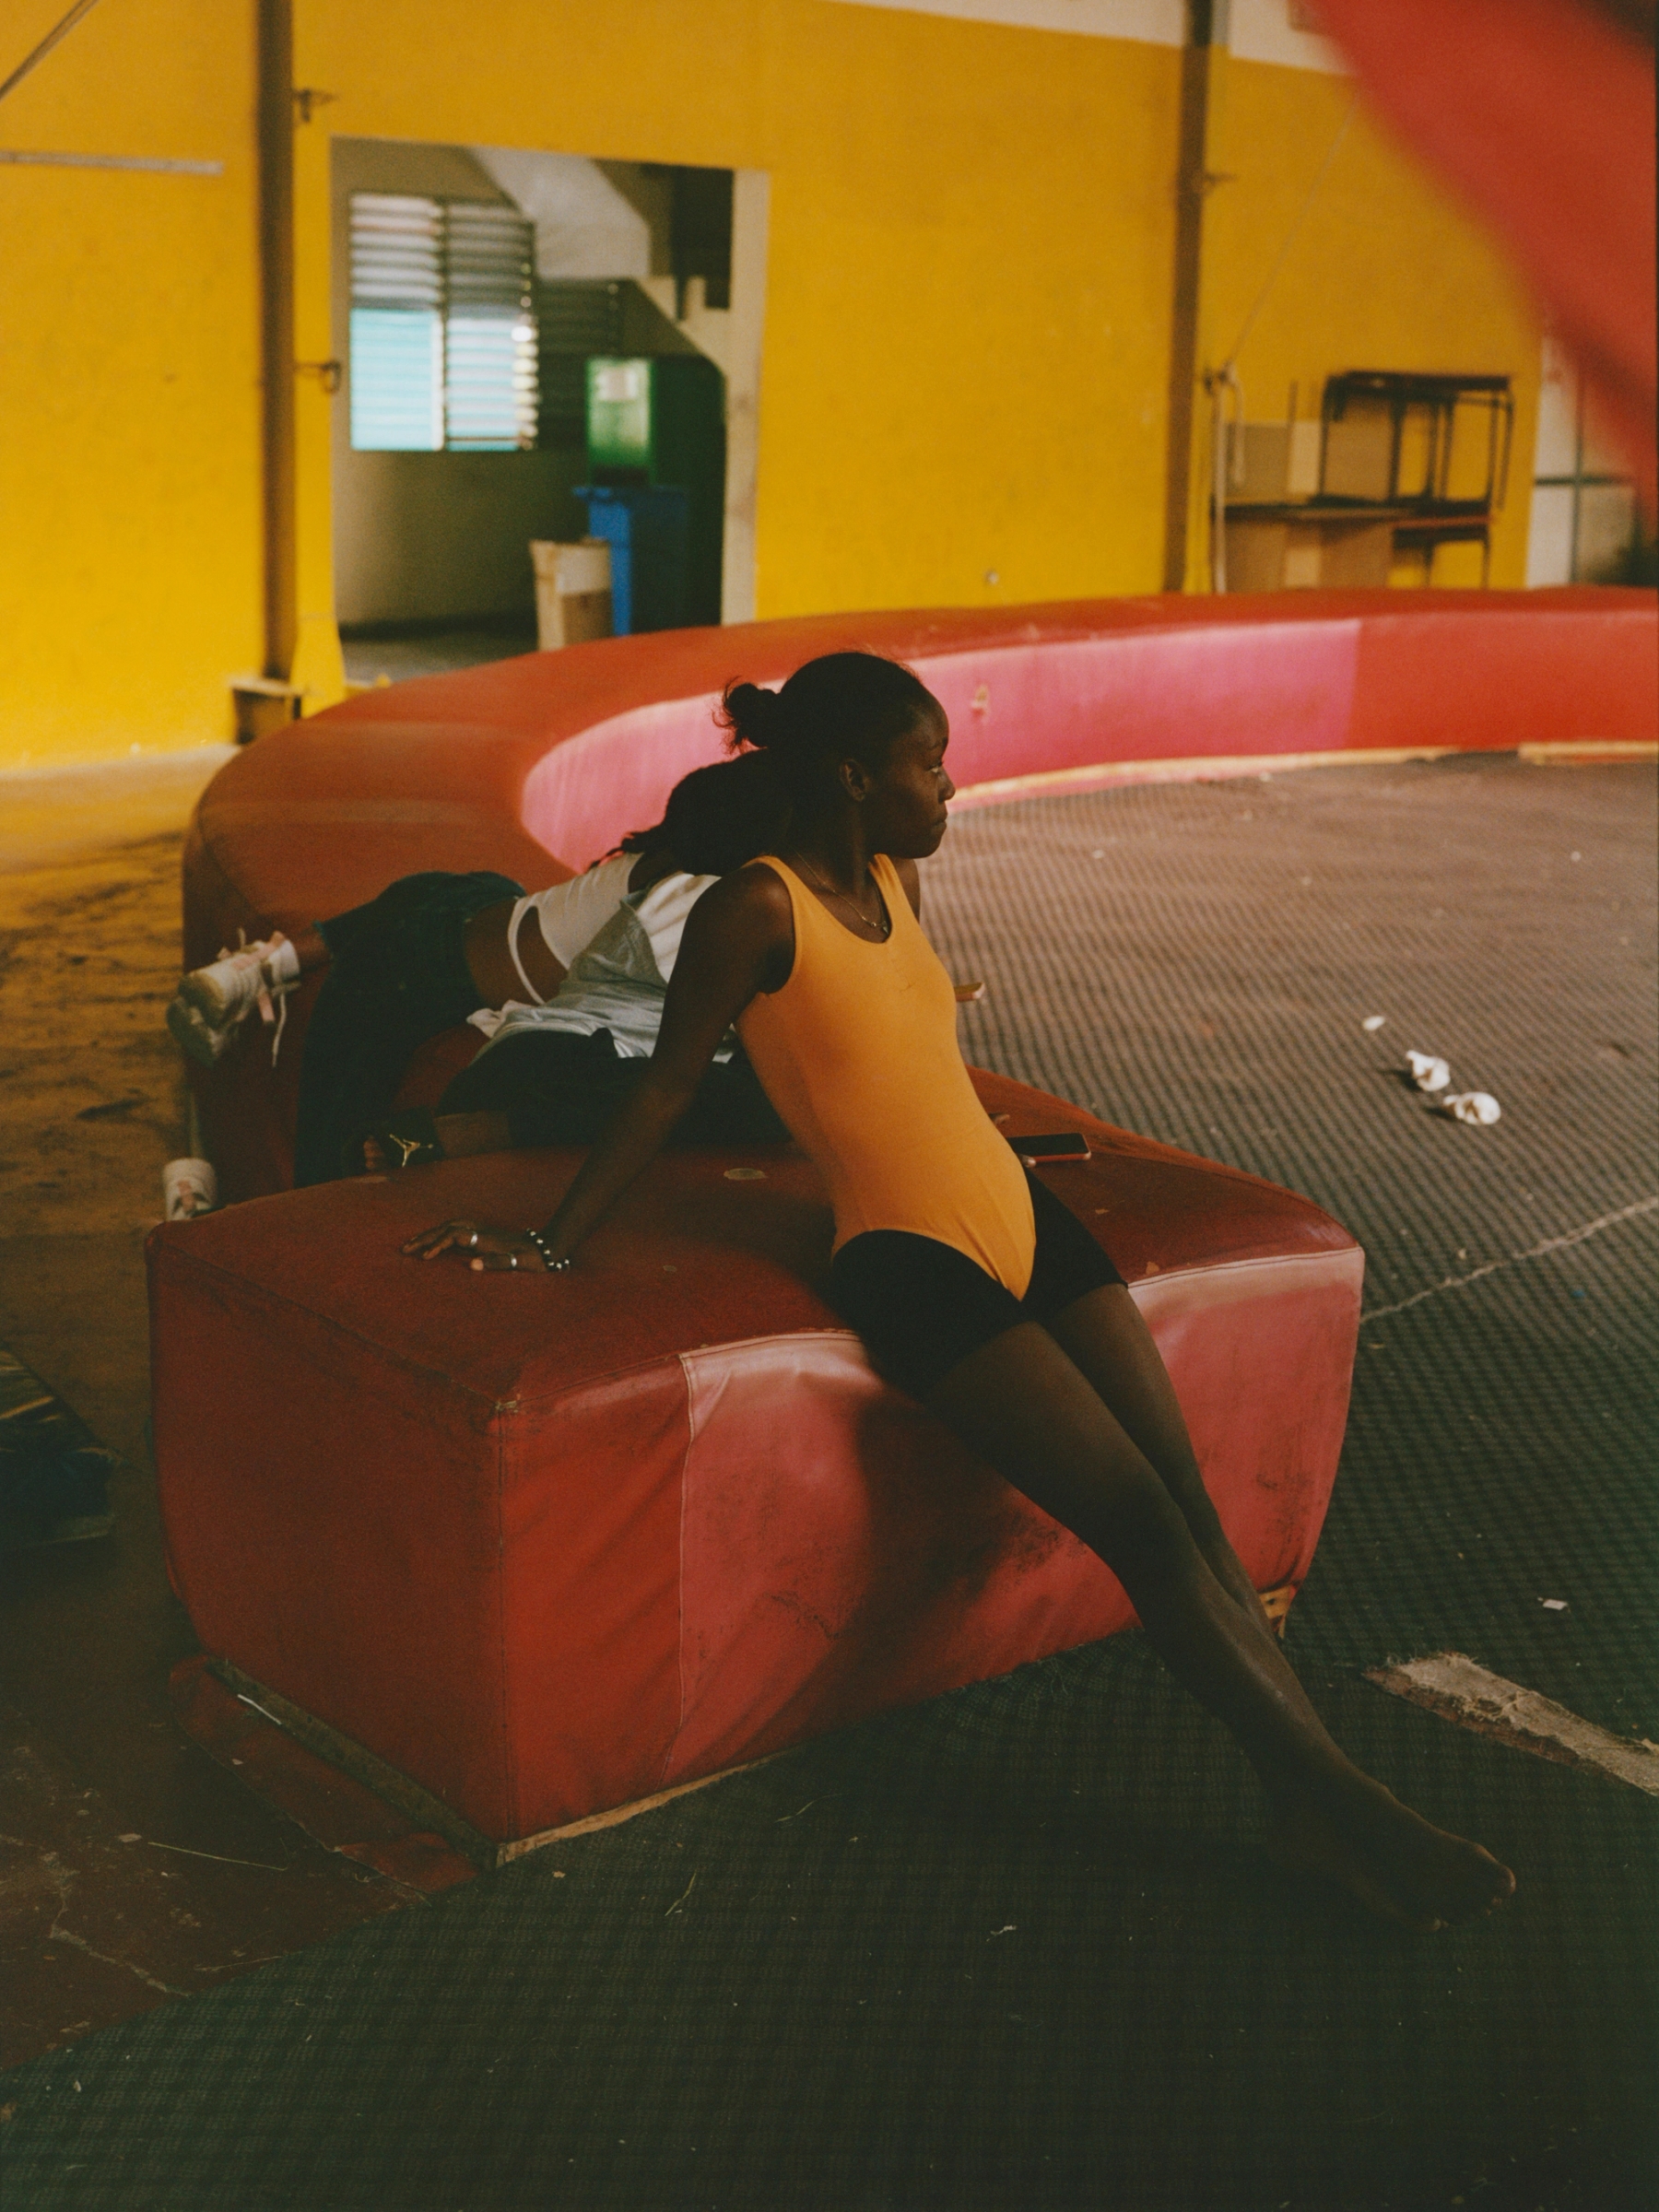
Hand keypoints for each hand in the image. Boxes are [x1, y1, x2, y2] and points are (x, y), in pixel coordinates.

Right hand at [402, 1220, 549, 1272]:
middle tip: (405, 1250)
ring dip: (430, 1234)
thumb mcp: (517, 1263)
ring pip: (449, 1227)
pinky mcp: (483, 1234)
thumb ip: (496, 1263)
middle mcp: (481, 1231)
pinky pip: (455, 1230)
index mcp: (485, 1238)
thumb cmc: (532, 1258)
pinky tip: (434, 1242)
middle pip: (446, 1228)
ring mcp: (481, 1231)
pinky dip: (440, 1234)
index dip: (438, 1245)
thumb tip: (472, 1265)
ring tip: (413, 1245)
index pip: (454, 1236)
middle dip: (424, 1238)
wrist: (547, 1247)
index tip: (425, 1258)